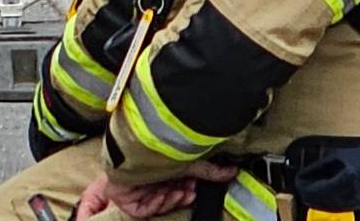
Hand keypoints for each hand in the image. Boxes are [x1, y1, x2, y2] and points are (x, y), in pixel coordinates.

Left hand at [75, 163, 235, 220]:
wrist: (133, 148)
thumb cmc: (156, 150)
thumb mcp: (186, 162)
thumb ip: (209, 171)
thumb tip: (234, 171)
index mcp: (159, 172)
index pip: (174, 188)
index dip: (186, 191)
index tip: (194, 188)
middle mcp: (147, 181)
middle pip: (167, 197)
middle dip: (180, 196)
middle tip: (189, 191)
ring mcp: (135, 191)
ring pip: (157, 204)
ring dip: (171, 200)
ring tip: (180, 192)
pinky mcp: (125, 200)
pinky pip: (142, 210)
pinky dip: (155, 204)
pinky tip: (162, 194)